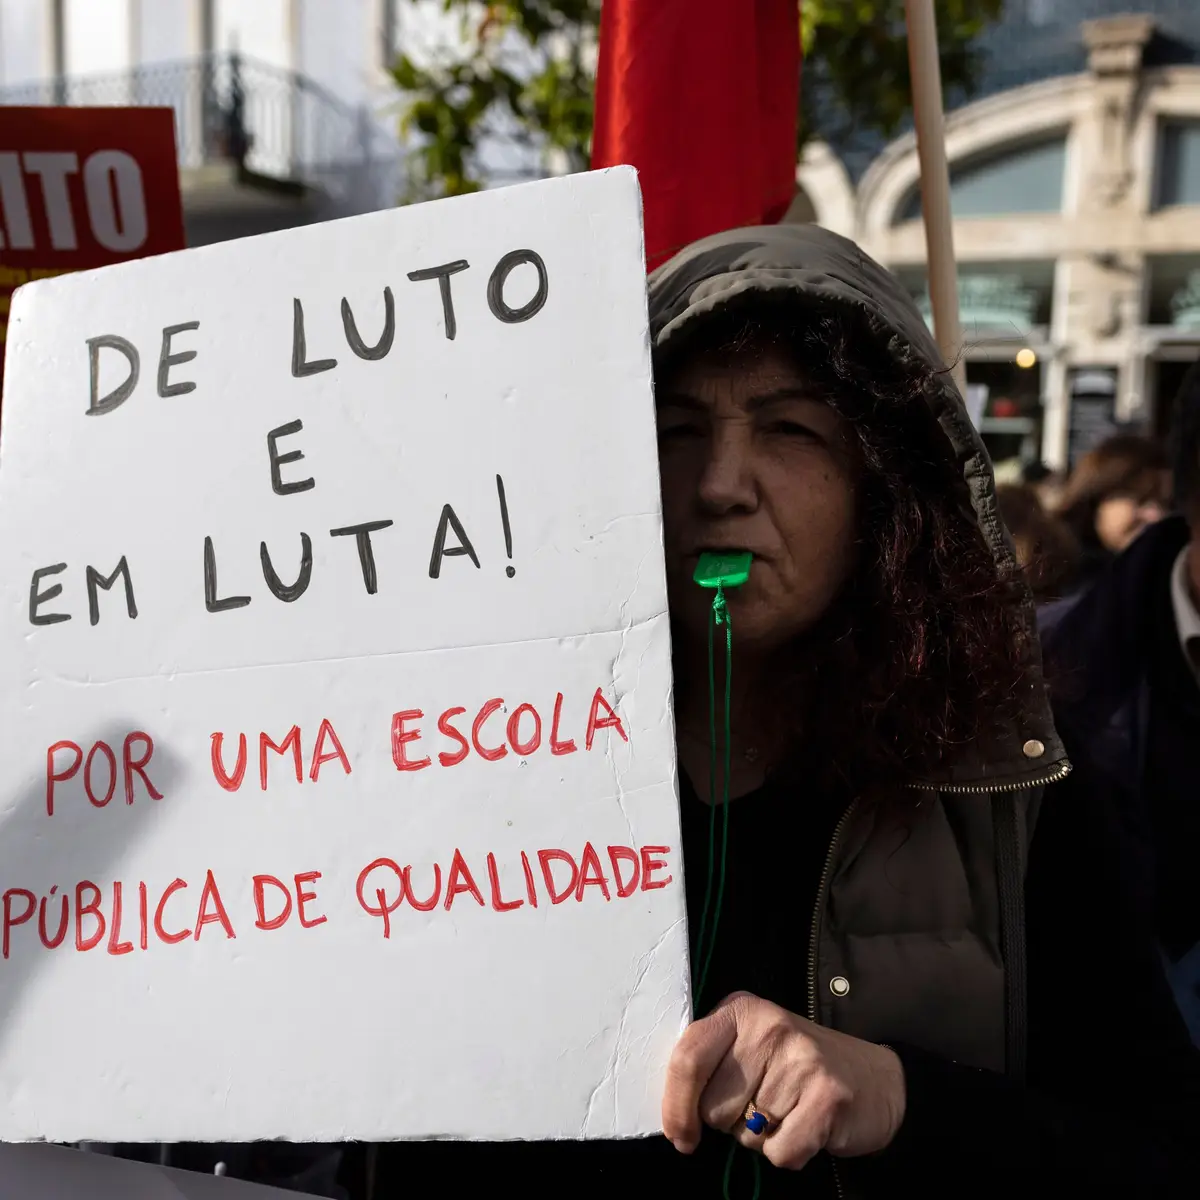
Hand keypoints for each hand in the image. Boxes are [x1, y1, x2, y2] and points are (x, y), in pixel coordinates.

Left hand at [662, 991, 905, 1168]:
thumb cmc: (796, 1069)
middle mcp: (769, 1026)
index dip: (676, 1106)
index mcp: (740, 1010)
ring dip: (763, 1137)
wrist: (876, 1079)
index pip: (687, 1057)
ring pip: (746, 1135)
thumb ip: (710, 1066)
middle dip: (732, 1121)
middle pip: (713, 1108)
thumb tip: (673, 1115)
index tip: (682, 1136)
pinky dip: (791, 1153)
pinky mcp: (828, 1096)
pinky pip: (781, 1153)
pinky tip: (809, 1125)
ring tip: (790, 1109)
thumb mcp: (749, 1048)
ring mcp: (801, 1058)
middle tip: (765, 1102)